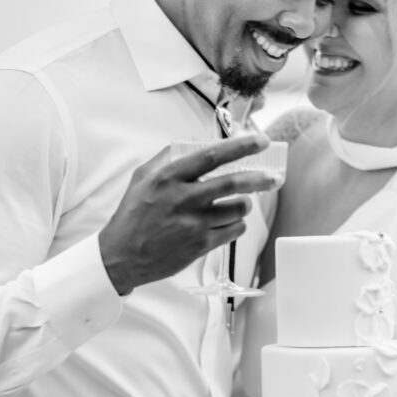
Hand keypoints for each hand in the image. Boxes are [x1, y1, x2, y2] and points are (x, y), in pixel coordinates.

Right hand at [99, 133, 278, 294]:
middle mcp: (183, 199)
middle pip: (232, 184)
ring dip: (245, 205)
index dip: (240, 146)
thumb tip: (192, 144)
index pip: (211, 156)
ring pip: (237, 209)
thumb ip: (166, 159)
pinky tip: (229, 222)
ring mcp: (193, 224)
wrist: (122, 256)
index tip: (260, 141)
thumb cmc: (133, 215)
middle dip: (260, 178)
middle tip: (274, 177)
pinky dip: (238, 224)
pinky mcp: (200, 245)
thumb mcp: (142, 179)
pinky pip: (234, 231)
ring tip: (240, 203)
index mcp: (169, 178)